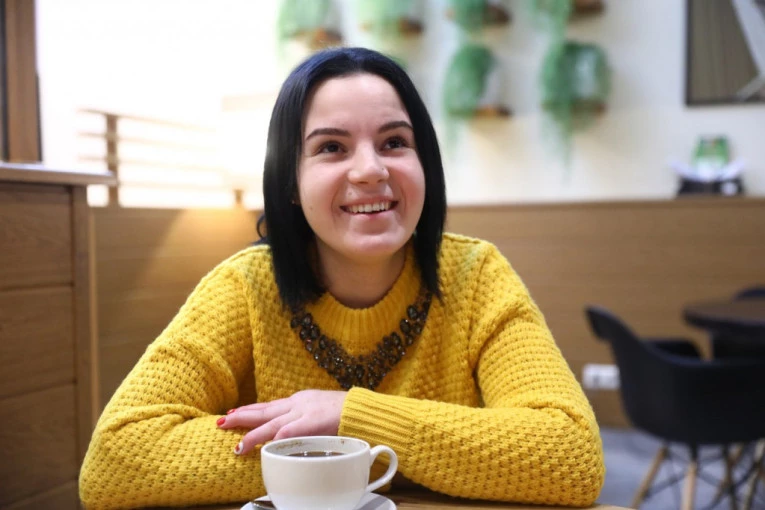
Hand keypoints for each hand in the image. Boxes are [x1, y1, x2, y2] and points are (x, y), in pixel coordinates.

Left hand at [218, 389, 346, 455]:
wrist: (361, 409)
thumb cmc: (343, 413)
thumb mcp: (318, 411)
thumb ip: (303, 419)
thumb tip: (287, 430)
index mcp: (298, 401)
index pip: (268, 405)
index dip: (249, 410)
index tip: (232, 413)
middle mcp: (297, 404)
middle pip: (264, 411)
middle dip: (241, 417)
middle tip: (222, 421)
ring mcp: (304, 412)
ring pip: (273, 423)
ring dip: (253, 433)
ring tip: (238, 444)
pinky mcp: (314, 422)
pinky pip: (293, 431)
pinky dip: (279, 437)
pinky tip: (268, 444)